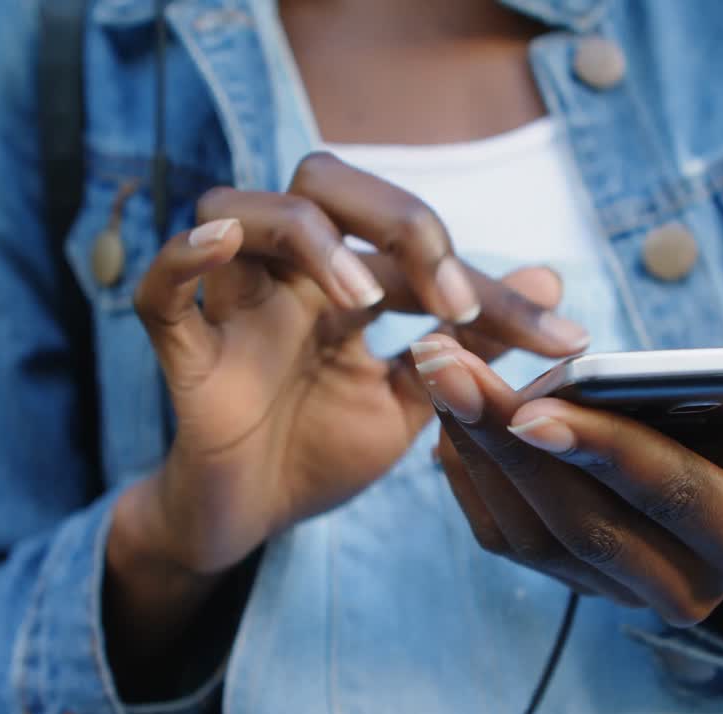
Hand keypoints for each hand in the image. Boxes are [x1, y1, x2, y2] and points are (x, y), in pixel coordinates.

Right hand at [104, 153, 588, 681]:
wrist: (248, 522)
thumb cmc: (320, 451)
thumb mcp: (415, 401)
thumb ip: (471, 346)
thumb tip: (552, 282)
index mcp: (344, 283)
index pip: (417, 250)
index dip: (493, 287)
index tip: (562, 341)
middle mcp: (289, 276)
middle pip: (323, 181)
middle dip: (398, 220)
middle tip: (455, 301)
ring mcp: (233, 306)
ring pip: (240, 207)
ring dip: (309, 238)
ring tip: (363, 301)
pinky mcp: (185, 354)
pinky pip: (161, 291)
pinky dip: (184, 259)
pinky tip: (222, 246)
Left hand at [419, 312, 722, 625]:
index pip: (666, 492)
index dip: (602, 450)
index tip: (533, 408)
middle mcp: (680, 588)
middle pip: (579, 517)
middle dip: (504, 438)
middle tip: (447, 361)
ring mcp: (616, 592)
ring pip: (529, 531)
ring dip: (472, 448)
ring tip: (437, 368)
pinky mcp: (569, 581)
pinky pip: (503, 538)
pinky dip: (468, 477)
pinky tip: (447, 415)